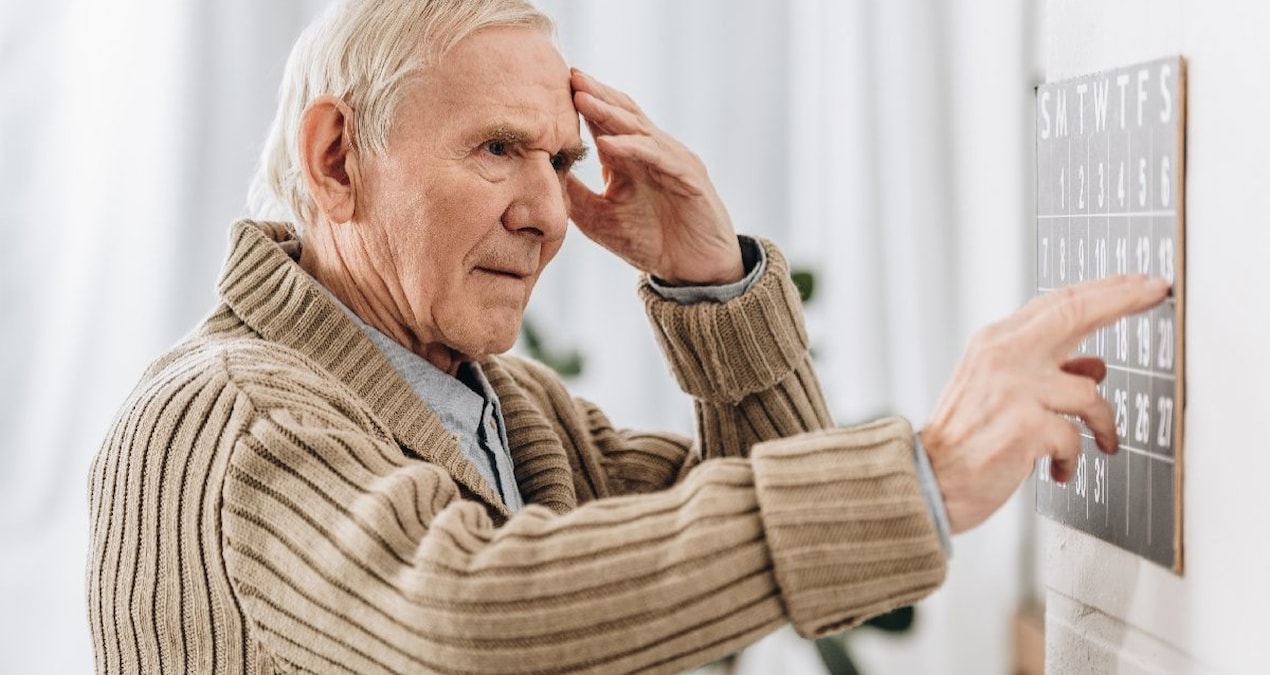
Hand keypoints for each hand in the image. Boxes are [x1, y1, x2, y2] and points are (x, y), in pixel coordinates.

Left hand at [565, 69, 742, 285]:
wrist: (694, 270)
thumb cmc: (651, 243)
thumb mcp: (600, 219)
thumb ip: (576, 195)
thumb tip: (541, 175)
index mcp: (631, 159)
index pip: (604, 123)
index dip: (582, 104)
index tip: (552, 87)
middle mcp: (652, 152)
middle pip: (622, 113)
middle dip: (595, 94)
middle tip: (568, 75)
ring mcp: (672, 161)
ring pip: (638, 128)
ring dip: (608, 113)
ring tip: (581, 98)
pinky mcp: (689, 177)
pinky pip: (657, 157)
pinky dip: (632, 148)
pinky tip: (606, 143)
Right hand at [920, 274, 1169, 532]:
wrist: (927, 480)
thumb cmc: (963, 439)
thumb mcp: (997, 390)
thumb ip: (1043, 370)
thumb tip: (1093, 366)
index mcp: (993, 343)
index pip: (1056, 303)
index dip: (1104, 289)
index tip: (1138, 282)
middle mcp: (1003, 357)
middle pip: (1074, 313)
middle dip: (1122, 298)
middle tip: (1154, 292)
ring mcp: (1015, 390)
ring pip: (1088, 391)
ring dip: (1103, 422)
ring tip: (1102, 442)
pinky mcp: (1026, 428)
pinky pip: (1075, 437)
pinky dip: (1072, 457)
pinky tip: (1059, 468)